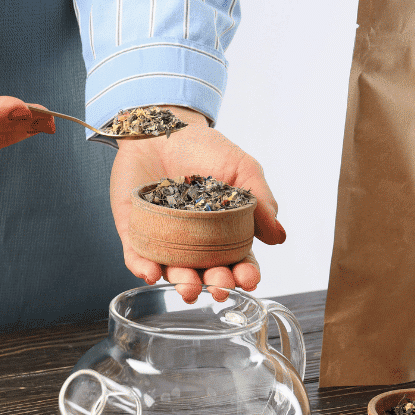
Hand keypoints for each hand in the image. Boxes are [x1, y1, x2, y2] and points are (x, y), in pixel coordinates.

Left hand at [110, 107, 285, 301]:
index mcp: (224, 232)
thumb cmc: (204, 147)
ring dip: (182, 283)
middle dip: (215, 284)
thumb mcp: (241, 168)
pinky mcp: (134, 231)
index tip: (249, 279)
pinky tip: (152, 273)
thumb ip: (260, 200)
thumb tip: (279, 236)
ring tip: (189, 288)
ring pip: (173, 271)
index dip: (244, 273)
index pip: (237, 260)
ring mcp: (164, 239)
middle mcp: (195, 242)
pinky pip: (137, 256)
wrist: (161, 126)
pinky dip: (143, 268)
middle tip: (219, 287)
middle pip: (207, 272)